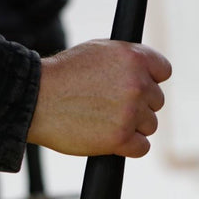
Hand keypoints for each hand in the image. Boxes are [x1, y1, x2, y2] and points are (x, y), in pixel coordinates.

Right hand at [27, 39, 171, 157]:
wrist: (36, 99)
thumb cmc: (62, 75)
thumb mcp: (97, 51)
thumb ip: (126, 61)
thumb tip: (146, 74)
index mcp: (134, 58)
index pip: (163, 71)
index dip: (150, 80)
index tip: (138, 88)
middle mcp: (137, 84)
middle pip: (156, 101)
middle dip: (138, 105)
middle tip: (113, 107)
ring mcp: (130, 112)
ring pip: (149, 125)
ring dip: (133, 127)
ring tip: (106, 122)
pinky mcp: (121, 138)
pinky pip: (142, 147)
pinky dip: (129, 147)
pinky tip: (112, 139)